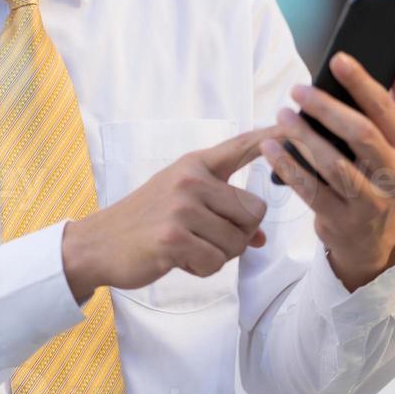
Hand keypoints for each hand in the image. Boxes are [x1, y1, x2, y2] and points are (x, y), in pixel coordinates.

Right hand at [60, 125, 281, 303]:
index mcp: (195, 164)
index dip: (272, 136)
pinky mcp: (173, 237)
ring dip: (219, 255)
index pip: (241, 146)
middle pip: (253, 212)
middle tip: (207, 239)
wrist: (98, 243)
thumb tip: (259, 238)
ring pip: (237, 241)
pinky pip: (215, 262)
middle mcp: (191, 179)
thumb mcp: (184, 206)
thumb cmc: (147, 223)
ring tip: (188, 247)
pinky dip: (202, 269)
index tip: (296, 124)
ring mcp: (181, 207)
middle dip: (239, 235)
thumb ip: (223, 213)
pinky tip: (178, 259)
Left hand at [260, 51, 394, 291]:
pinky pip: (311, 191)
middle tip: (297, 90)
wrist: (370, 237)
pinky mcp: (342, 220)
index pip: (385, 108)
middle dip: (326, 108)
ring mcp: (370, 201)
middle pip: (360, 134)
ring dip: (304, 137)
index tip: (337, 59)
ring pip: (334, 164)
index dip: (361, 82)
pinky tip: (270, 149)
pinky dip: (289, 168)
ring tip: (282, 115)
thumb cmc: (378, 174)